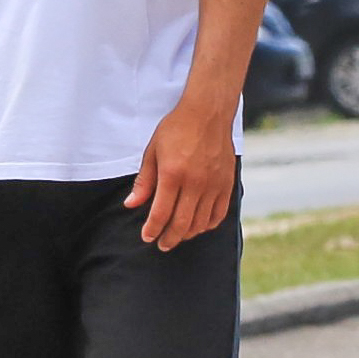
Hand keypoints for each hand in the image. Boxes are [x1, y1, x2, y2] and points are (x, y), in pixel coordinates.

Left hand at [124, 99, 237, 249]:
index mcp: (172, 174)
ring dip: (187, 234)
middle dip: (169, 238)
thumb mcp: (152, 152)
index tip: (147, 237)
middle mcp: (195, 183)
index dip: (152, 229)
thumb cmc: (176, 129)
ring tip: (177, 235)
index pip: (161, 213)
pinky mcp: (227, 183)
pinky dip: (208, 224)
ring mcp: (213, 184)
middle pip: (182, 223)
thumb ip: (144, 182)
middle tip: (162, 244)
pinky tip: (198, 226)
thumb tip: (131, 205)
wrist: (208, 113)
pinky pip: (219, 213)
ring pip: (201, 222)